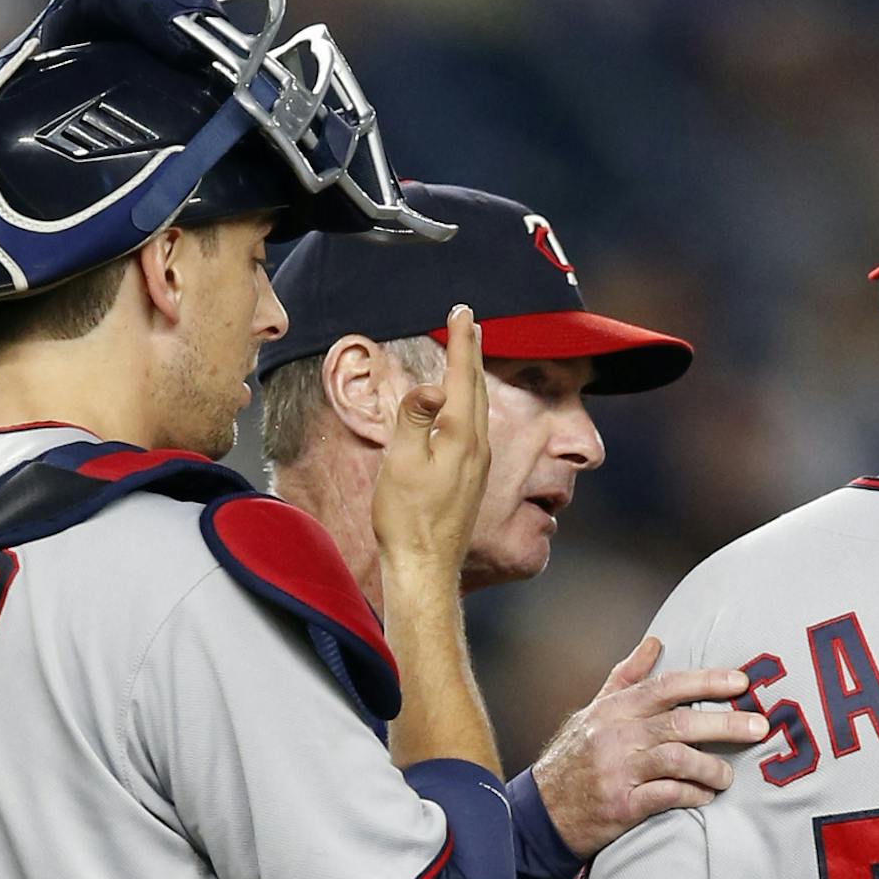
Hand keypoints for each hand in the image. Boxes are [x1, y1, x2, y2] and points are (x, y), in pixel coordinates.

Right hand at [372, 305, 490, 578]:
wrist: (425, 568)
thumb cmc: (406, 519)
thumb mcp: (401, 464)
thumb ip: (414, 420)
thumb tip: (431, 386)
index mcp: (460, 437)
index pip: (461, 376)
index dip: (461, 341)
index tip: (462, 311)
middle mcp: (477, 447)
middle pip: (475, 387)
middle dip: (471, 350)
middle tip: (468, 320)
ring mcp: (478, 465)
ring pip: (477, 406)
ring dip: (472, 375)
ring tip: (468, 353)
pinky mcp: (471, 479)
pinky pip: (474, 426)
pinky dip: (468, 402)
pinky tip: (462, 406)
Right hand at [532, 638, 767, 857]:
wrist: (540, 811)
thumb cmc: (573, 758)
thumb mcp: (594, 712)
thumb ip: (626, 678)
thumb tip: (654, 641)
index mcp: (613, 709)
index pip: (666, 686)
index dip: (706, 681)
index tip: (741, 682)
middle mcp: (616, 736)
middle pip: (680, 722)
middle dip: (726, 723)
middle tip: (759, 727)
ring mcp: (618, 771)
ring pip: (678, 759)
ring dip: (712, 767)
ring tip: (727, 776)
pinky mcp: (621, 805)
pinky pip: (668, 795)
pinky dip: (693, 794)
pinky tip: (705, 795)